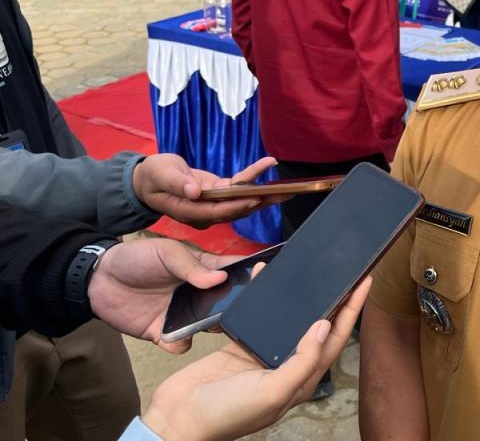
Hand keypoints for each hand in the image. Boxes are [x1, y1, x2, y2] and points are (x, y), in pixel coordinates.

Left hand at [88, 238, 239, 353]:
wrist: (97, 279)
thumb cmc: (135, 257)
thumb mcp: (166, 252)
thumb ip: (192, 266)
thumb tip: (221, 278)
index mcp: (204, 268)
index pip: (234, 271)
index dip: (251, 275)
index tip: (267, 278)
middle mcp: (199, 293)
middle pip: (228, 303)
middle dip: (237, 307)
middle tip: (241, 309)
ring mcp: (183, 313)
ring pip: (209, 326)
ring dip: (213, 327)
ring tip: (211, 324)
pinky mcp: (164, 332)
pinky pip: (180, 343)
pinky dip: (181, 344)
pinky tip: (176, 337)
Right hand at [133, 154, 280, 228]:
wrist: (147, 179)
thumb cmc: (152, 176)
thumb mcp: (160, 175)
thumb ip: (176, 183)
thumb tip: (195, 191)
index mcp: (191, 211)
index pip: (219, 210)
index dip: (239, 203)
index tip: (256, 195)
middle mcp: (205, 212)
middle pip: (237, 208)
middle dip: (261, 201)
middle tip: (284, 193)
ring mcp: (212, 204)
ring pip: (242, 201)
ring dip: (264, 194)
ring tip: (287, 188)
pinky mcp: (217, 193)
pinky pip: (238, 189)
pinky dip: (252, 180)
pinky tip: (268, 170)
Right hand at [141, 277, 371, 440]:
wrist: (176, 420)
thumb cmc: (225, 414)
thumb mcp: (271, 391)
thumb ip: (301, 361)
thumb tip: (323, 327)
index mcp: (301, 380)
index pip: (334, 339)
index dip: (351, 311)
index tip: (364, 282)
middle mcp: (287, 367)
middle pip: (317, 326)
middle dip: (333, 299)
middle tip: (345, 270)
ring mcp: (264, 356)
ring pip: (289, 319)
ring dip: (299, 297)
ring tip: (311, 271)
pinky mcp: (240, 347)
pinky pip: (258, 317)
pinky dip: (261, 299)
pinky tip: (264, 279)